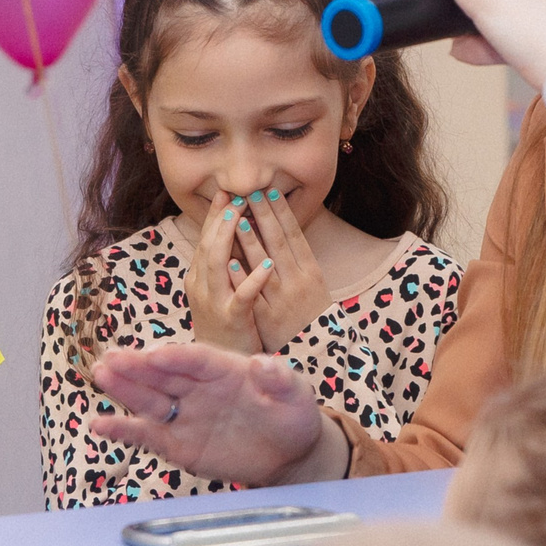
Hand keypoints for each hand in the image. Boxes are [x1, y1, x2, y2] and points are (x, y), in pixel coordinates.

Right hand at [90, 341, 344, 485]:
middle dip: (137, 367)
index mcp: (224, 368)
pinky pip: (147, 435)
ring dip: (124, 388)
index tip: (154, 354)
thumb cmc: (292, 416)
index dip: (175, 356)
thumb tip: (264, 363)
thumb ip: (280, 379)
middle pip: (163, 375)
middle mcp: (198, 387)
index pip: (195, 358)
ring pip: (149, 399)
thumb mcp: (295, 396)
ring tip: (100, 375)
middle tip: (110, 359)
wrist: (289, 454)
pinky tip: (100, 424)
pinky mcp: (177, 443)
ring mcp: (185, 414)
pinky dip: (123, 430)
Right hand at [185, 193, 269, 353]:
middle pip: (208, 246)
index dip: (215, 216)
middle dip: (221, 219)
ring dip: (229, 239)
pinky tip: (267, 264)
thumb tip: (230, 231)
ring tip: (241, 217)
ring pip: (218, 265)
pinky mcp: (232, 320)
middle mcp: (201, 287)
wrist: (220, 365)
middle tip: (235, 196)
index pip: (205, 240)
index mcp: (198, 278)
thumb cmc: (224, 323)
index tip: (225, 193)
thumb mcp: (216, 291)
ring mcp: (215, 303)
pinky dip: (253, 278)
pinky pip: (243, 296)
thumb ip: (221, 264)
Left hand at [243, 187, 331, 352]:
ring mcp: (282, 301)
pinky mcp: (267, 319)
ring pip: (265, 266)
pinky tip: (230, 261)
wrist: (315, 353)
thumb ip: (297, 261)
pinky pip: (252, 295)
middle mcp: (299, 283)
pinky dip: (242, 277)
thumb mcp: (312, 285)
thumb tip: (280, 230)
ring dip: (251, 241)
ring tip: (238, 219)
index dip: (283, 213)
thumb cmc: (311, 315)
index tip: (270, 191)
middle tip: (251, 193)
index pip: (295, 236)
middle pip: (280, 244)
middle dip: (265, 217)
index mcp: (312, 272)